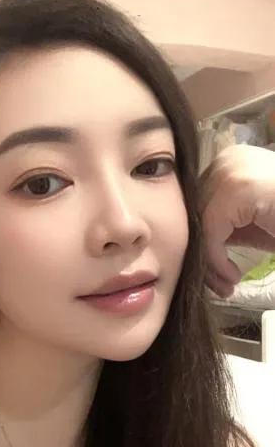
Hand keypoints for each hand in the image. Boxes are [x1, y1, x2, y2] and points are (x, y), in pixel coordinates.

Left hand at [198, 144, 274, 297]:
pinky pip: (211, 232)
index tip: (216, 276)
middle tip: (219, 286)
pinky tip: (234, 276)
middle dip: (204, 256)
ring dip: (210, 263)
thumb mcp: (251, 223)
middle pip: (194, 215)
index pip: (199, 207)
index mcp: (229, 162)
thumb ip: (225, 226)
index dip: (202, 244)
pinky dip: (217, 260)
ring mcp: (229, 171)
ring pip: (199, 226)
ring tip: (227, 285)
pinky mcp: (234, 189)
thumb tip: (194, 250)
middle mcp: (225, 160)